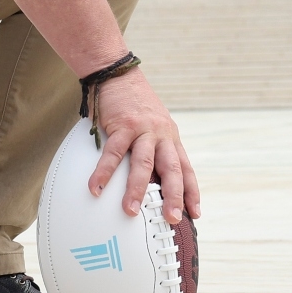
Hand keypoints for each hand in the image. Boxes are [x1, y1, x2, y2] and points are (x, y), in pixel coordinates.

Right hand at [87, 70, 200, 222]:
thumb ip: (152, 149)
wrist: (118, 73)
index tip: (195, 213)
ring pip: (144, 164)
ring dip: (137, 190)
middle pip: (172, 169)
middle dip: (173, 196)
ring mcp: (143, 129)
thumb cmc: (134, 103)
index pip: (185, 169)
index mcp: (170, 138)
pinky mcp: (122, 124)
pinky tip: (96, 189)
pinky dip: (104, 172)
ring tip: (130, 211)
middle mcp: (161, 135)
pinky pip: (113, 153)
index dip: (191, 191)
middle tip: (172, 219)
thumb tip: (147, 182)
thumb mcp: (153, 125)